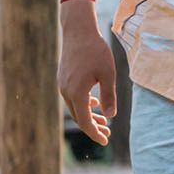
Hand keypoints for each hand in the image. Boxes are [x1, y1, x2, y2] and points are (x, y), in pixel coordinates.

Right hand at [57, 10, 115, 144]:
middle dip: (93, 127)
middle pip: (79, 117)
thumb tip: (110, 117)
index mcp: (77, 93)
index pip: (85, 121)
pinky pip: (73, 97)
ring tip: (103, 122)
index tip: (105, 142)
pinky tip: (94, 104)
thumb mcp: (108, 74)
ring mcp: (63, 85)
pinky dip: (84, 104)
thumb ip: (109, 97)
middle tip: (107, 135)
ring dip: (88, 116)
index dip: (95, 133)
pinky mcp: (64, 79)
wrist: (78, 32)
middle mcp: (66, 92)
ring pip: (75, 108)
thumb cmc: (96, 51)